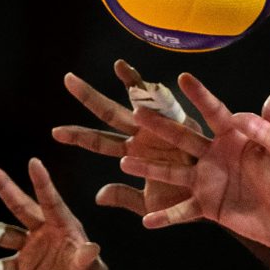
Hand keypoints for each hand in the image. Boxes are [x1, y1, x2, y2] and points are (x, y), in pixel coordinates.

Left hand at [54, 60, 196, 215]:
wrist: (214, 202)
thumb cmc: (180, 199)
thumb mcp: (148, 203)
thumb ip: (123, 196)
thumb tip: (97, 196)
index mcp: (134, 152)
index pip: (100, 142)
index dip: (79, 136)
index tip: (55, 132)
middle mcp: (144, 135)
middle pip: (111, 113)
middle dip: (89, 97)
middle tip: (67, 79)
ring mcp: (164, 128)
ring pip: (144, 103)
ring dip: (133, 85)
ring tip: (119, 66)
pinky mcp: (187, 127)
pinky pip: (176, 115)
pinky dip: (169, 101)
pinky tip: (157, 86)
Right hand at [120, 73, 269, 251]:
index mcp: (231, 137)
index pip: (213, 112)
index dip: (199, 95)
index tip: (183, 77)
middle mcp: (212, 155)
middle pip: (182, 138)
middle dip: (159, 127)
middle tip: (137, 113)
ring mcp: (206, 180)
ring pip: (172, 172)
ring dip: (149, 169)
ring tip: (125, 163)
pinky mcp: (205, 204)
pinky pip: (181, 211)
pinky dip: (164, 216)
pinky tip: (146, 220)